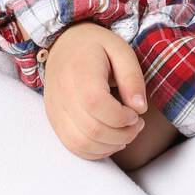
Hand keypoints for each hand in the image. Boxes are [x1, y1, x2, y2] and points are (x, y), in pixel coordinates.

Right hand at [42, 22, 148, 160]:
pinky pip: (73, 146)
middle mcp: (62, 94)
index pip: (97, 105)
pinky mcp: (54, 120)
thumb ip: (132, 78)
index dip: (122, 117)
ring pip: (81, 144)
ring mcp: (55, 110)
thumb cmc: (95, 45)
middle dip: (122, 135)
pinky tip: (110, 139)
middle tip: (136, 124)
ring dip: (110, 146)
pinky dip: (95, 151)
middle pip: (91, 130)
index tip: (136, 112)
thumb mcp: (120, 50)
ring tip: (125, 132)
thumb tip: (140, 108)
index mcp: (79, 72)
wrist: (63, 43)